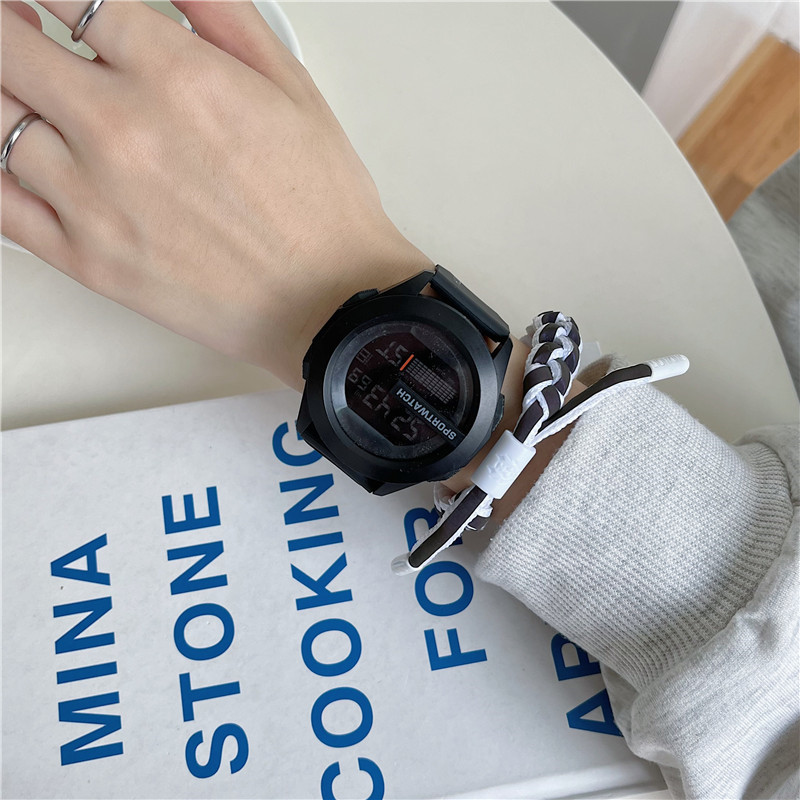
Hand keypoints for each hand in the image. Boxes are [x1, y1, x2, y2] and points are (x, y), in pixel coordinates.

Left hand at [1, 0, 572, 502]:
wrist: (330, 303)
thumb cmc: (321, 210)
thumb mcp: (292, 88)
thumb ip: (221, 14)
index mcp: (176, 76)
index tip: (48, 1)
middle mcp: (122, 130)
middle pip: (8, 45)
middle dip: (7, 26)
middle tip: (17, 28)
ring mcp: (94, 198)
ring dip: (1, 91)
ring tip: (22, 90)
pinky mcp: (87, 259)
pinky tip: (6, 153)